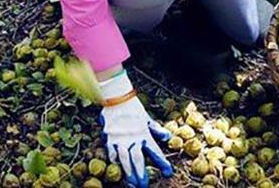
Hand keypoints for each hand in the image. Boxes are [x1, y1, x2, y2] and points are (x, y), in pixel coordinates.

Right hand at [99, 72, 172, 186]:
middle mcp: (133, 139)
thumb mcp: (147, 118)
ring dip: (128, 173)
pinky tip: (118, 167)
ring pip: (124, 161)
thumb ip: (156, 129)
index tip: (168, 173)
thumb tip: (167, 137)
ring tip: (132, 183)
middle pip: (138, 160)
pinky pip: (112, 153)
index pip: (155, 152)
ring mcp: (120, 140)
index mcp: (144, 134)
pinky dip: (115, 161)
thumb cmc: (134, 109)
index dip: (162, 163)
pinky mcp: (109, 139)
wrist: (118, 98)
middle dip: (141, 174)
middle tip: (144, 186)